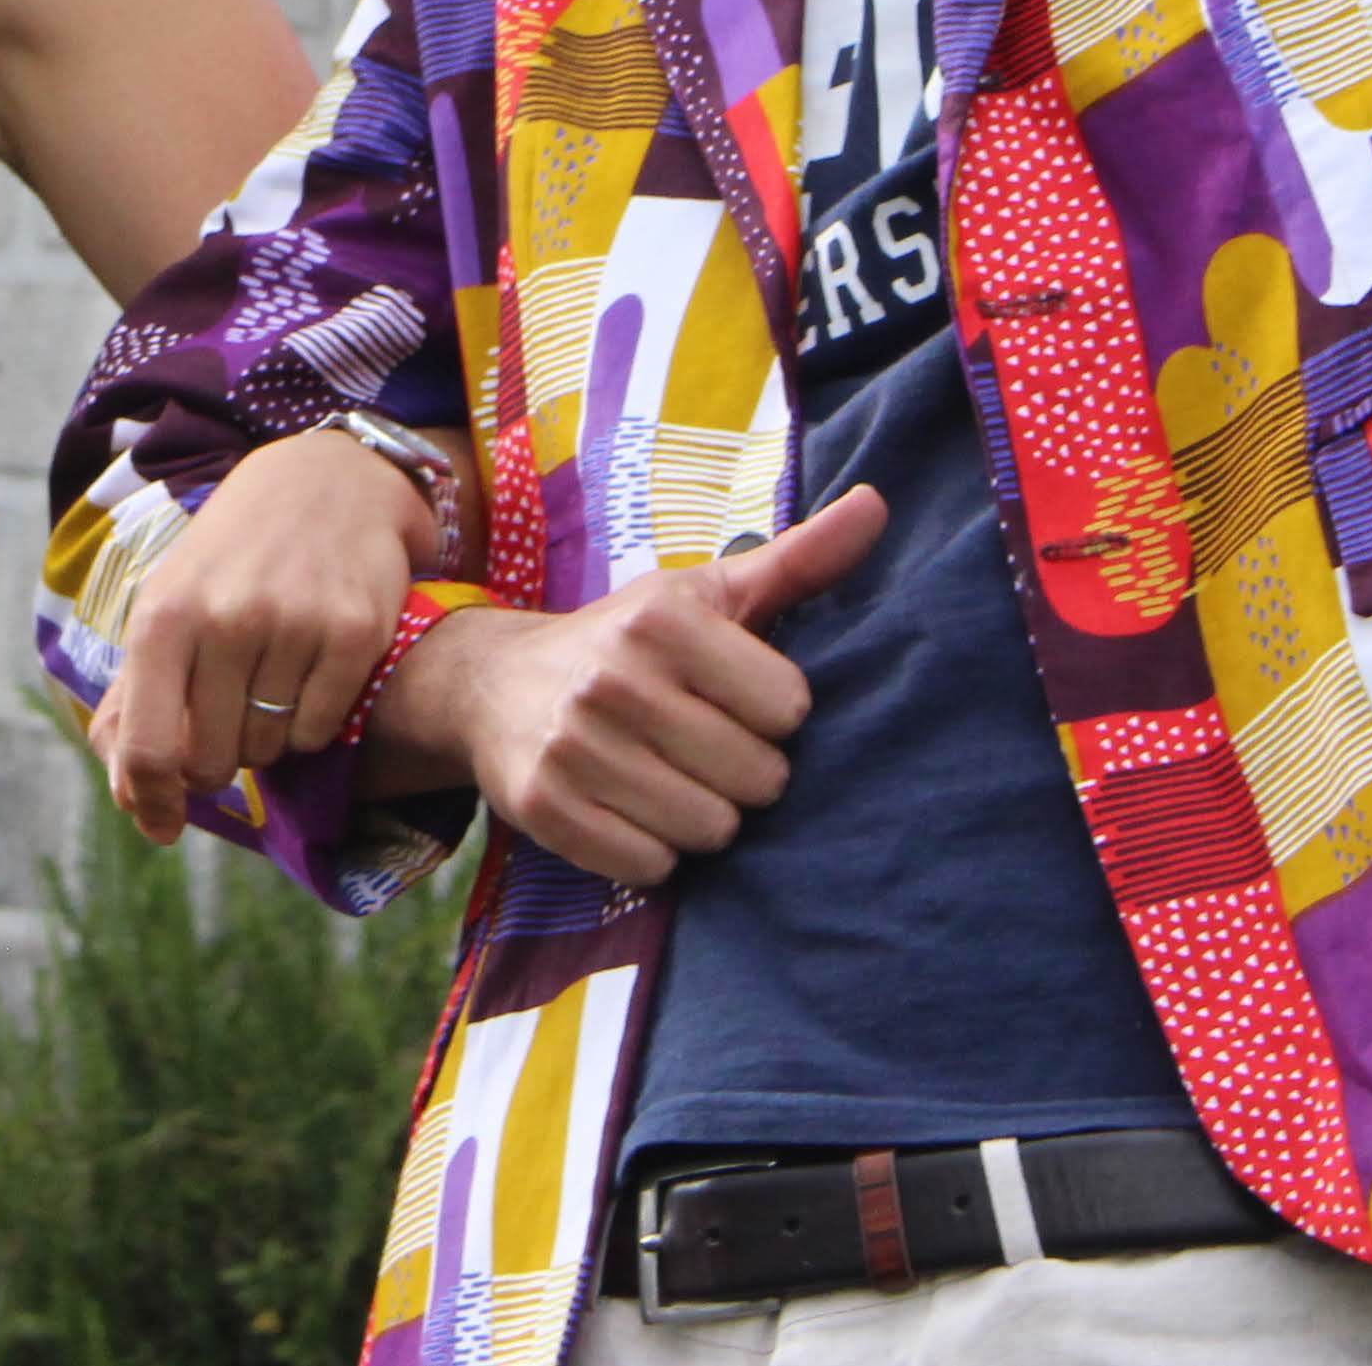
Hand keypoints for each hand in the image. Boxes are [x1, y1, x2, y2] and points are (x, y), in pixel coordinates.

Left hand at [90, 426, 447, 842]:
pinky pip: (321, 730)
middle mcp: (226, 619)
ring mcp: (293, 624)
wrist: (325, 481)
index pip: (149, 747)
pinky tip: (309, 672)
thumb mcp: (168, 606)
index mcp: (164, 616)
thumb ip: (136, 699)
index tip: (160, 824)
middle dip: (216, 760)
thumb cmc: (231, 559)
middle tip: (226, 721)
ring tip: (269, 677)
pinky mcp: (354, 632)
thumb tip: (130, 795)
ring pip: (269, 749)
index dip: (151, 801)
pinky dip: (311, 721)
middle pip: (214, 761)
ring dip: (265, 735)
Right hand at [366, 485, 887, 888]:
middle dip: (742, 773)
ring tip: (668, 778)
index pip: (789, 710)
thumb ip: (799, 560)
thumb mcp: (707, 593)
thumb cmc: (627, 641)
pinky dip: (651, 851)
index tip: (733, 699)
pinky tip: (629, 810)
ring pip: (709, 831)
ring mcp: (573, 747)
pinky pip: (650, 866)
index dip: (772, 714)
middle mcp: (614, 680)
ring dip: (700, 818)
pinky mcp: (542, 807)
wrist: (494, 684)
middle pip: (756, 779)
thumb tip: (876, 504)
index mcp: (663, 621)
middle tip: (701, 747)